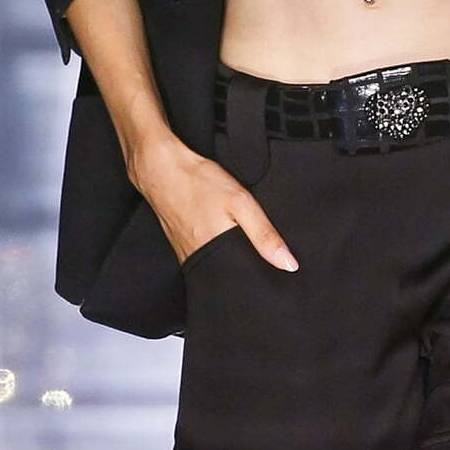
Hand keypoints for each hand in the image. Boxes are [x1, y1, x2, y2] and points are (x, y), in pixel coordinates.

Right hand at [132, 135, 297, 271]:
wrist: (161, 169)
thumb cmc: (198, 182)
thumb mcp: (241, 203)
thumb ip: (265, 235)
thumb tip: (288, 263)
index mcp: (216, 254)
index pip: (244, 280)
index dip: (260, 277)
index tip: (271, 272)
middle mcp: (199, 260)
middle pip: (229, 274)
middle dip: (244, 268)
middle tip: (252, 250)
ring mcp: (186, 253)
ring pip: (215, 265)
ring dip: (227, 258)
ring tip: (235, 241)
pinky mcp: (179, 245)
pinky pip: (202, 255)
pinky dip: (212, 249)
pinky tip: (216, 235)